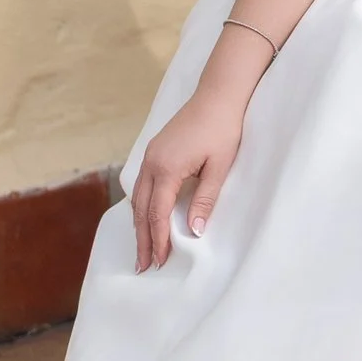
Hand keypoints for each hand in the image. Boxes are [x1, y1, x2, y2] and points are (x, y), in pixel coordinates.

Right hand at [131, 88, 245, 271]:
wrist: (219, 94)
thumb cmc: (224, 129)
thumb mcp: (219, 167)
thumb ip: (205, 199)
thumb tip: (194, 231)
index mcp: (167, 168)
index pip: (157, 214)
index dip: (158, 239)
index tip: (159, 262)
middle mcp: (152, 163)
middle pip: (141, 209)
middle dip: (142, 238)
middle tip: (143, 265)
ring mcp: (150, 155)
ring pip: (137, 197)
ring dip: (139, 223)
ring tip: (142, 247)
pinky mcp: (155, 150)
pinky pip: (141, 184)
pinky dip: (141, 205)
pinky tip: (145, 216)